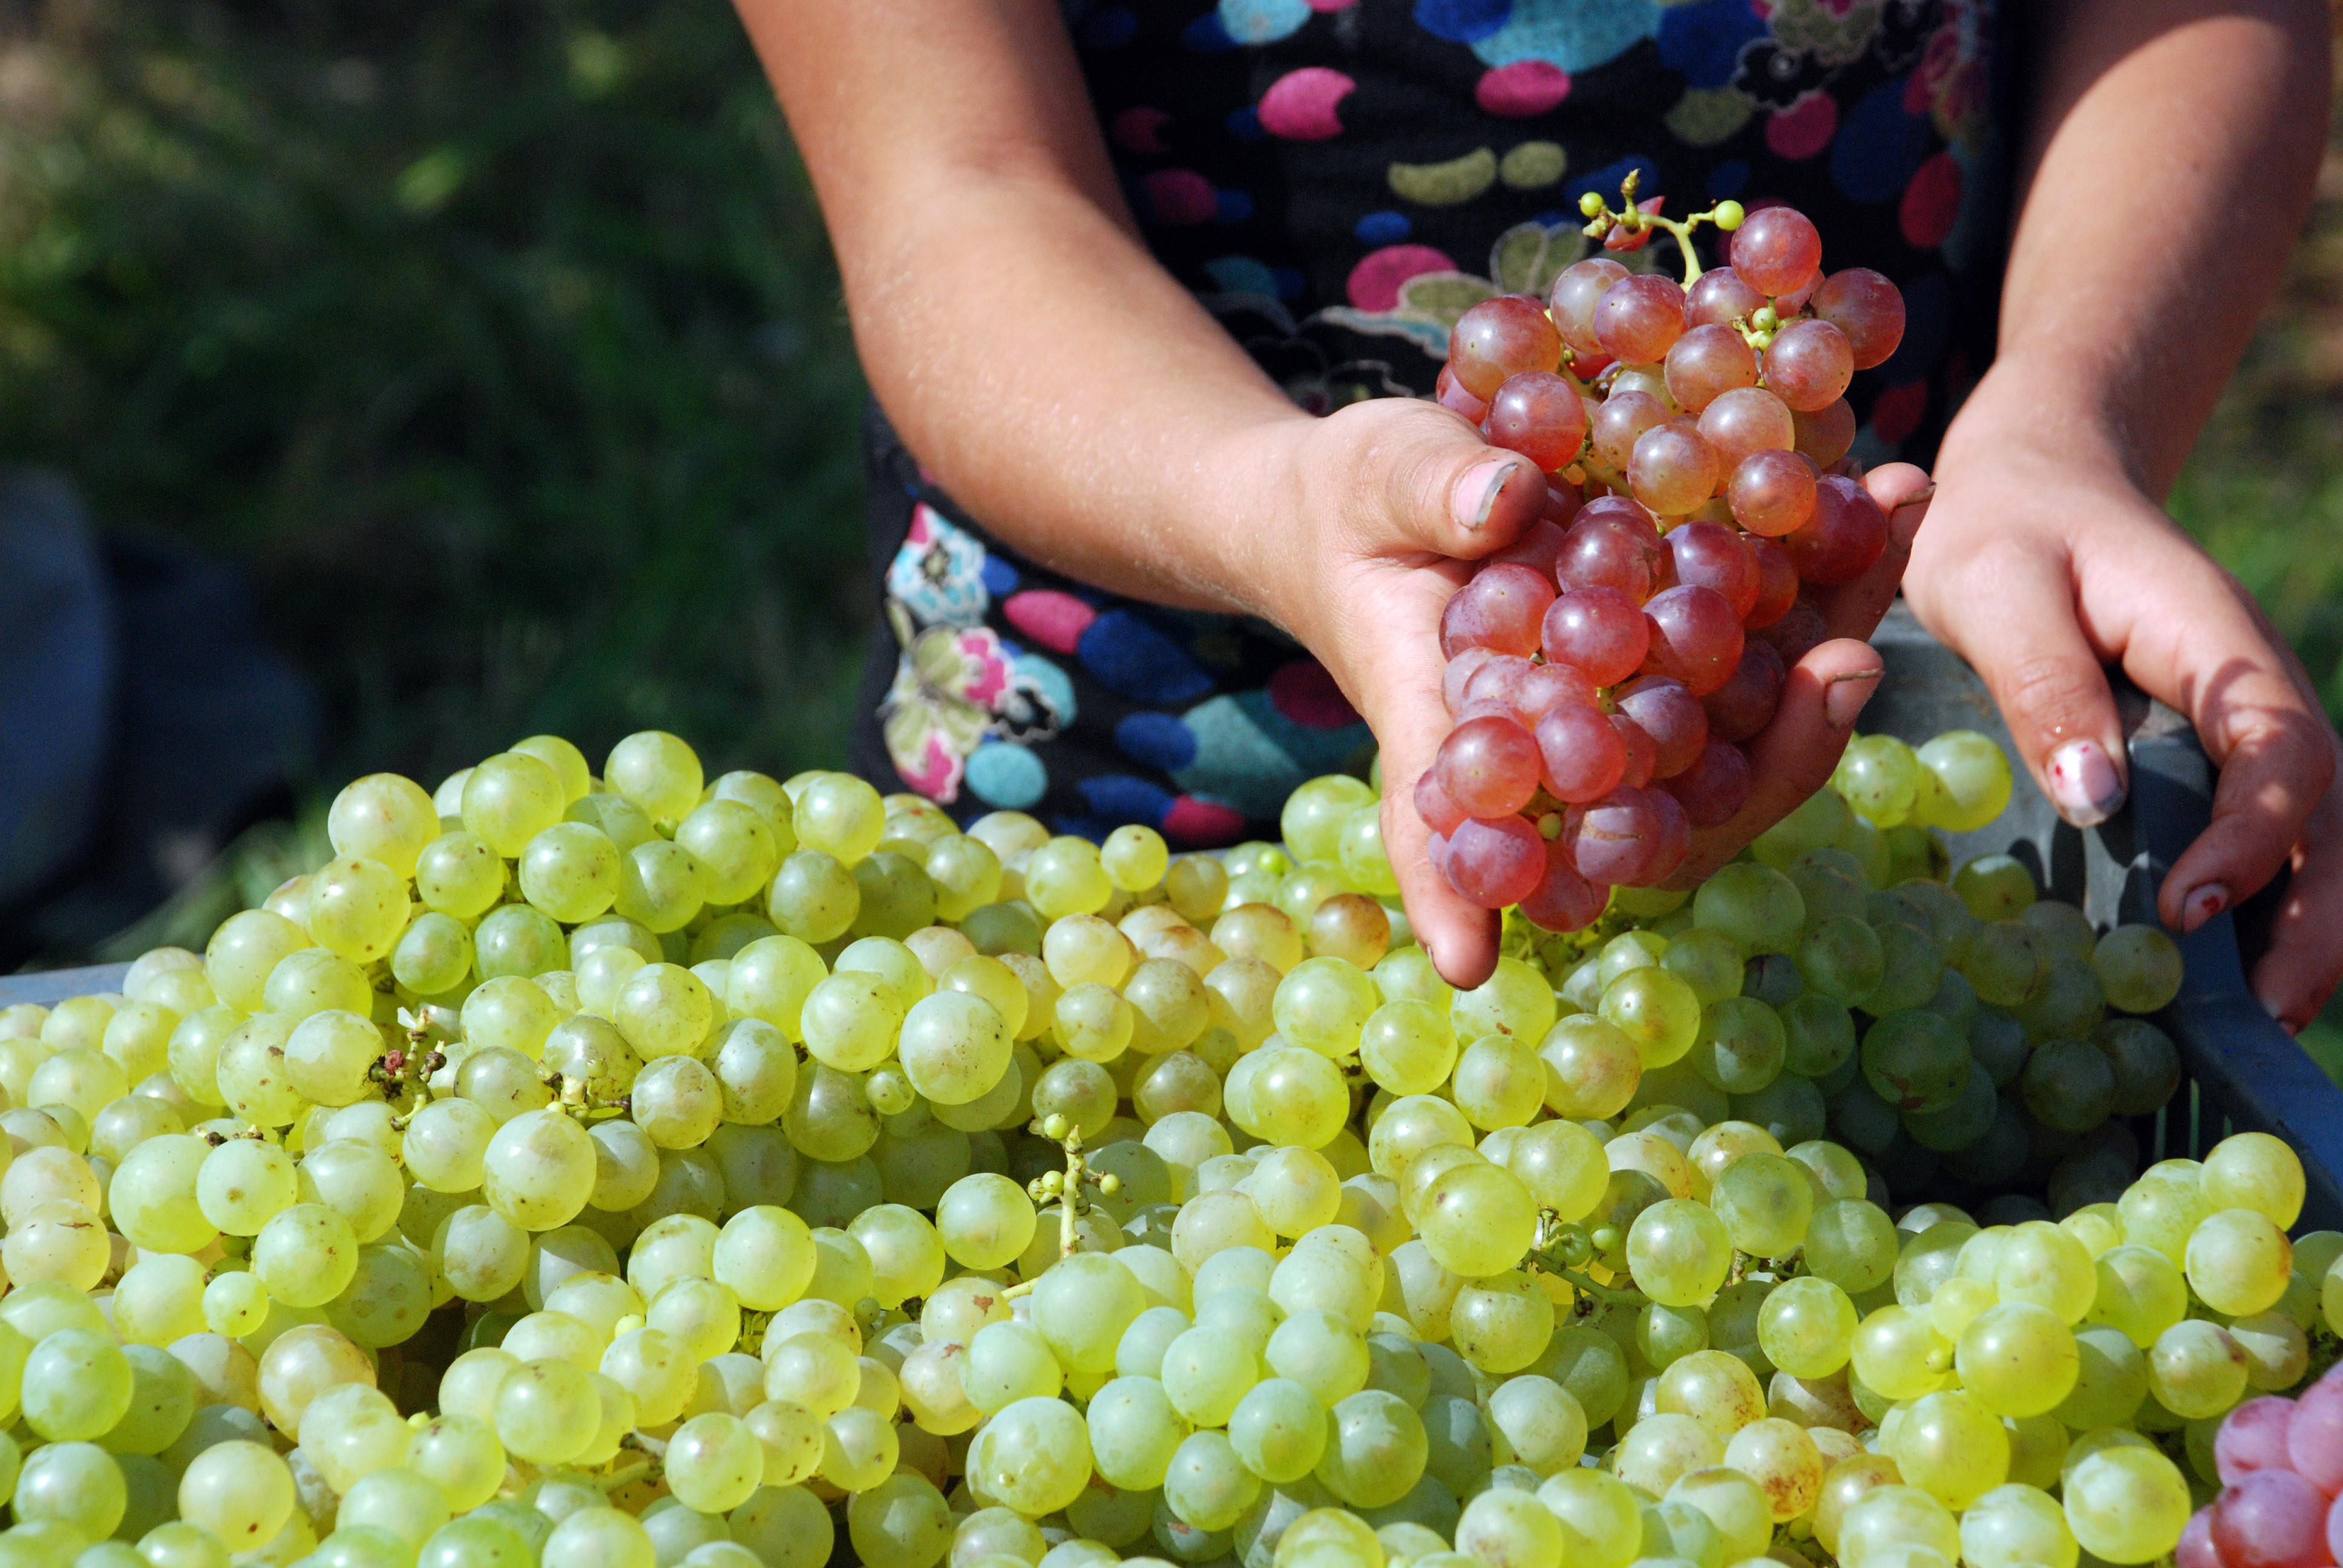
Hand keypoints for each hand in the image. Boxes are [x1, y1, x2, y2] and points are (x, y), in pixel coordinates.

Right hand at [1241, 398, 1929, 988]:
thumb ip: (1432, 495)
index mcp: (1463, 726)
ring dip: (1837, 629)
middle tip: (1849, 664)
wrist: (1387, 486)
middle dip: (1778, 749)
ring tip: (1906, 506)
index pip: (1460, 833)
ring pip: (1746, 715)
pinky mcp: (1682, 632)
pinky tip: (1890, 482)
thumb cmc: (1351, 506)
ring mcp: (1635, 695)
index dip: (1464, 895)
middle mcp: (1565, 739)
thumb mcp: (1374, 479)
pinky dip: (1831, 563)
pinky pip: (1770, 627)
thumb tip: (1503, 504)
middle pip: (1671, 797)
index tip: (1471, 959)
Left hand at [1908, 399, 2342, 1031]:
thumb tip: (2098, 800)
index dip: (2252, 833)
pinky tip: (2230, 978)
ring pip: (2315, 833)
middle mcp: (2254, 690)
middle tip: (2272, 1013)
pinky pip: (2265, 834)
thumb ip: (2042, 683)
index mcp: (2214, 641)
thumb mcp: (1993, 588)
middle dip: (2314, 914)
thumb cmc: (2002, 531)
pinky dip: (2264, 905)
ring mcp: (2244, 727)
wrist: (2032, 487)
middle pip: (2328, 810)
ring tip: (2263, 1023)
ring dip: (2303, 925)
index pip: (2276, 748)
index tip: (2189, 904)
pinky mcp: (2214, 758)